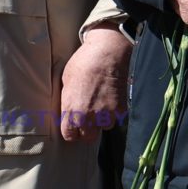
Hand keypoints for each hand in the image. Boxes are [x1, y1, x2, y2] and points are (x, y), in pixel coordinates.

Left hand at [57, 25, 133, 141]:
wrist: (108, 51)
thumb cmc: (84, 62)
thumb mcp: (66, 81)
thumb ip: (68, 100)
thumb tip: (70, 109)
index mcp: (71, 109)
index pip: (70, 136)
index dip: (73, 132)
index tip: (76, 127)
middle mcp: (88, 115)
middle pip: (89, 137)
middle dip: (89, 129)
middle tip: (91, 118)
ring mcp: (106, 113)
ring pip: (106, 126)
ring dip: (105, 119)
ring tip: (104, 104)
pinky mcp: (121, 107)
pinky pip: (119, 116)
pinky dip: (117, 110)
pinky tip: (114, 97)